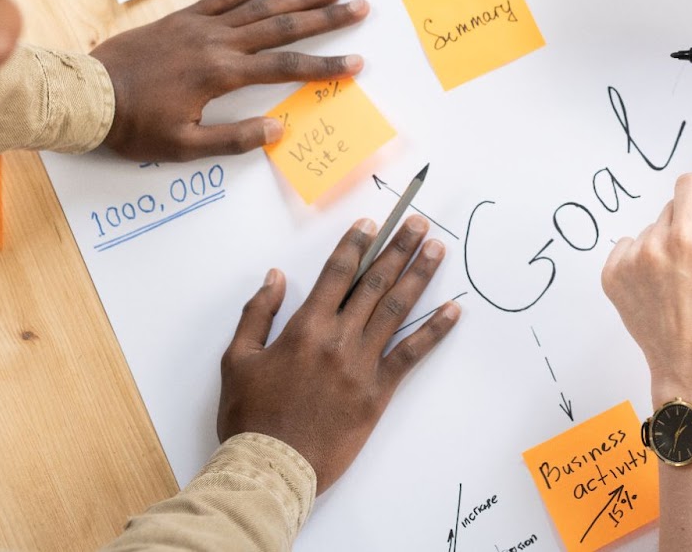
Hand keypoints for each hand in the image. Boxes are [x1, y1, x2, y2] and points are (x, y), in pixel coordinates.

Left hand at [92, 0, 368, 160]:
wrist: (88, 95)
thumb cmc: (134, 125)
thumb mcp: (184, 146)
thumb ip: (233, 138)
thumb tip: (277, 128)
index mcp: (222, 74)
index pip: (286, 68)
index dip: (324, 67)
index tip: (354, 63)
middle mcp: (218, 43)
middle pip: (283, 27)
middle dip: (325, 19)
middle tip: (360, 8)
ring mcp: (201, 26)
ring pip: (261, 6)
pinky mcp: (184, 17)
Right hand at [217, 215, 459, 493]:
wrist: (271, 467)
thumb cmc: (250, 416)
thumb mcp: (237, 360)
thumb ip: (257, 313)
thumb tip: (274, 276)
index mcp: (305, 327)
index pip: (338, 273)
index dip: (357, 245)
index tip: (372, 224)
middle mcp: (339, 338)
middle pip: (374, 283)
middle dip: (397, 249)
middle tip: (418, 224)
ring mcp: (362, 364)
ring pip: (396, 309)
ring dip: (418, 276)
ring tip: (436, 250)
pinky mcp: (378, 391)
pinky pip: (411, 354)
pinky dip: (434, 331)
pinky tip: (453, 311)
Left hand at [602, 157, 691, 403]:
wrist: (690, 361)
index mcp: (687, 237)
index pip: (689, 182)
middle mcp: (652, 245)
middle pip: (671, 209)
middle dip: (686, 226)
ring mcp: (627, 262)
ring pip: (651, 229)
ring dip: (664, 244)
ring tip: (677, 280)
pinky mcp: (610, 276)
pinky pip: (628, 247)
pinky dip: (641, 259)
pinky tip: (656, 285)